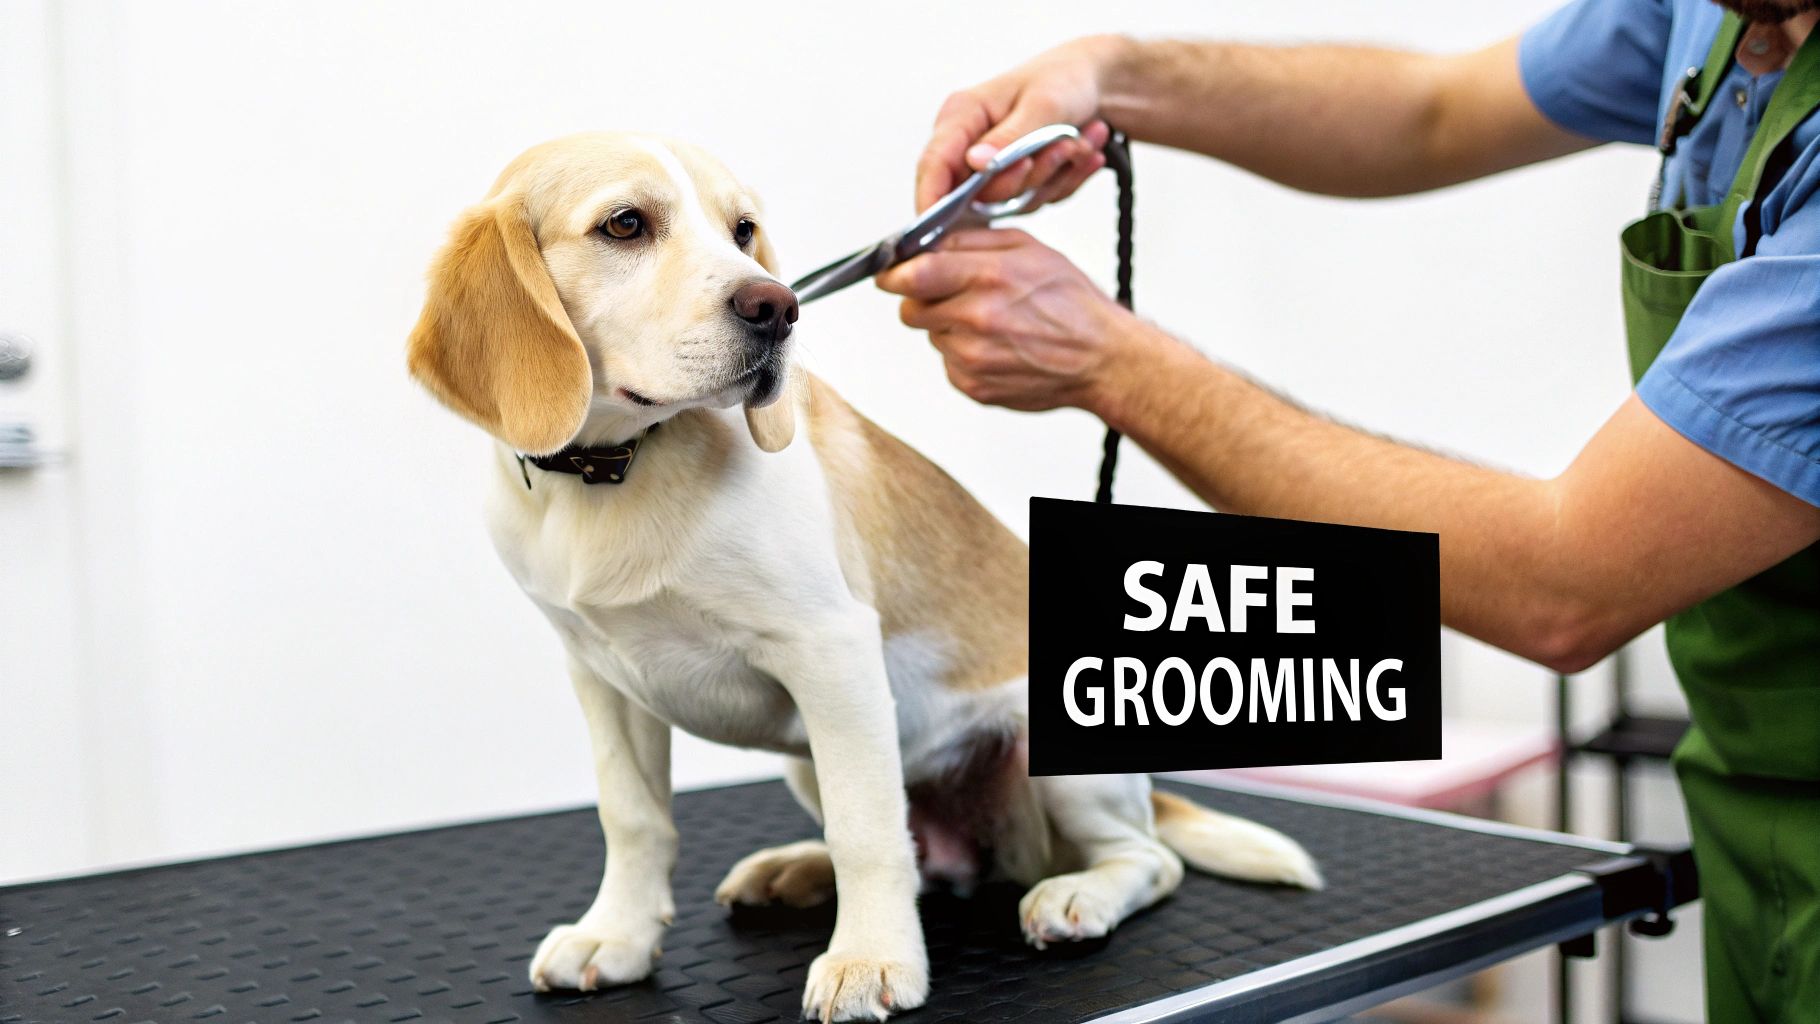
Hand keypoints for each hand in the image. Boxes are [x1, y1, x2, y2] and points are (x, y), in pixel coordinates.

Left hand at [876, 227, 1141, 412]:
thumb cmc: (1072, 304)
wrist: (1102, 359)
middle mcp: (975, 319)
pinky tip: (998, 347)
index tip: (890, 272)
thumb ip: (973, 241)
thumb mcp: (1029, 249)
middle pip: (910, 309)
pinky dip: (964, 354)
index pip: (912, 273)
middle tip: (954, 295)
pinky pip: (948, 363)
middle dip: (923, 299)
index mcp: (988, 277)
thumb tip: (929, 240)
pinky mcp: (973, 385)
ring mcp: (972, 357)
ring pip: (931, 335)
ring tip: (991, 322)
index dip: (894, 272)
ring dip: (949, 326)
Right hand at [916, 37, 1128, 212]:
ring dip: (1053, 174)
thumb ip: (1010, 137)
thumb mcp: (1043, 103)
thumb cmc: (1065, 79)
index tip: (939, 233)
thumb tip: (975, 164)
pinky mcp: (1016, 183)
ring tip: (1080, 140)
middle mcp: (970, 145)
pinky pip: (1036, 200)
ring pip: (1012, 200)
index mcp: (962, 116)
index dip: (931, 201)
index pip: (934, 165)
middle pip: (978, 193)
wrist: (1099, 83)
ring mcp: (992, 168)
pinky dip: (1066, 179)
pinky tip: (1086, 152)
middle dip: (1027, 177)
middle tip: (1067, 145)